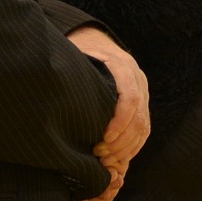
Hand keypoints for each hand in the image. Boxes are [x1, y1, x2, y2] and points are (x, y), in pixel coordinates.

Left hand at [67, 25, 149, 200]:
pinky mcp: (142, 103)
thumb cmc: (80, 51)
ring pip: (143, 127)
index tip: (104, 138)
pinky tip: (116, 158)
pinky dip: (132, 147)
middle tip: (100, 155)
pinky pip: (143, 130)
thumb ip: (73, 74)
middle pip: (139, 117)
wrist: (95, 40)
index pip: (130, 98)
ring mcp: (142, 91)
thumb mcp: (76, 56)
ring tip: (105, 160)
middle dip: (121, 142)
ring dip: (126, 148)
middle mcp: (138, 79)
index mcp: (123, 66)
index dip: (120, 121)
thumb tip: (57, 97)